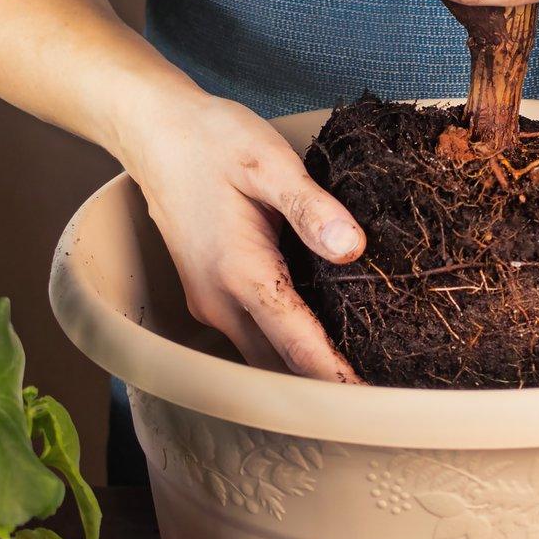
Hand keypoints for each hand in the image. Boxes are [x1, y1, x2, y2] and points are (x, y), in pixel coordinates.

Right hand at [103, 86, 364, 381]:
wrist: (152, 133)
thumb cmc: (210, 141)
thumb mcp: (267, 160)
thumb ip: (311, 207)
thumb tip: (353, 248)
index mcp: (241, 273)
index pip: (297, 346)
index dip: (336, 379)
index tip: (373, 404)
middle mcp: (220, 302)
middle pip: (280, 367)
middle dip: (327, 386)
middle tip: (385, 394)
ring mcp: (210, 303)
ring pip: (263, 357)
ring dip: (304, 371)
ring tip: (362, 374)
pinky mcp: (209, 296)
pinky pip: (253, 337)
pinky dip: (286, 348)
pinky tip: (324, 336)